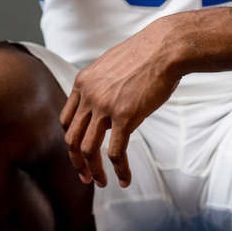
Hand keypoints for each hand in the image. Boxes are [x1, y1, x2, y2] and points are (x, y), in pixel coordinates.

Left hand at [60, 20, 182, 187]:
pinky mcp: (124, 117)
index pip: (66, 120)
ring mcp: (105, 107)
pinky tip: (125, 179)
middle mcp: (89, 96)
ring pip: (88, 149)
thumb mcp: (112, 66)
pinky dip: (119, 169)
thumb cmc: (146, 55)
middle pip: (71, 138)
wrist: (165, 48)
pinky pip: (115, 152)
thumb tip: (106, 110)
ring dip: (94, 171)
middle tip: (86, 177)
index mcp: (83, 83)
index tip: (79, 154)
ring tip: (102, 182)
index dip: (70, 141)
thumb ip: (101, 87)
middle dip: (76, 163)